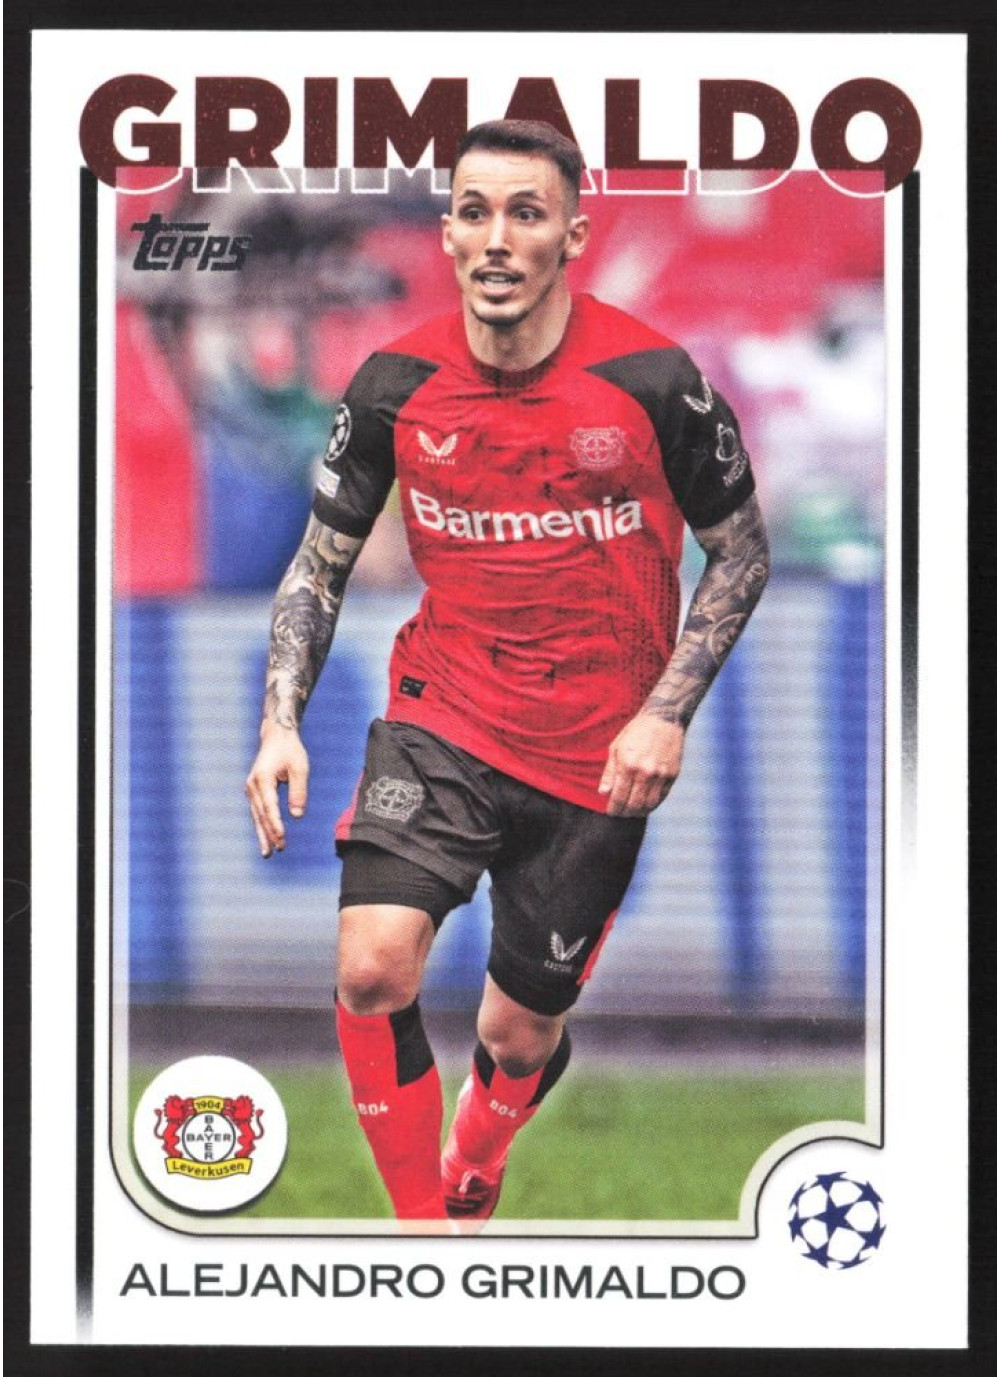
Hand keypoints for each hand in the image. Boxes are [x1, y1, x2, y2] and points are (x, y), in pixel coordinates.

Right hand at [245, 722, 309, 856]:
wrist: (277, 737)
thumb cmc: (290, 751)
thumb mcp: (300, 768)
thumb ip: (298, 791)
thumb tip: (297, 816)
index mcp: (263, 778)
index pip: (270, 806)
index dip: (275, 823)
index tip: (282, 838)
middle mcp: (253, 785)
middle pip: (261, 815)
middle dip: (269, 834)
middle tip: (276, 852)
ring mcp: (251, 788)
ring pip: (257, 816)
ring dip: (263, 834)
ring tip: (267, 853)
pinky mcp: (254, 791)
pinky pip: (258, 812)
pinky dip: (262, 825)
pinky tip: (266, 839)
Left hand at [598, 714, 685, 816]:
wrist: (664, 718)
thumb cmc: (636, 732)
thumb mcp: (616, 747)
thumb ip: (609, 772)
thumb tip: (603, 793)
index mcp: (628, 764)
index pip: (619, 796)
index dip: (614, 808)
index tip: (611, 812)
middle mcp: (645, 772)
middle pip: (634, 804)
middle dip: (625, 813)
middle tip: (621, 814)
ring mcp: (661, 774)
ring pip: (649, 804)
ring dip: (639, 812)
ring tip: (633, 812)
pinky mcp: (673, 774)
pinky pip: (662, 797)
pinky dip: (653, 804)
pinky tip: (646, 804)